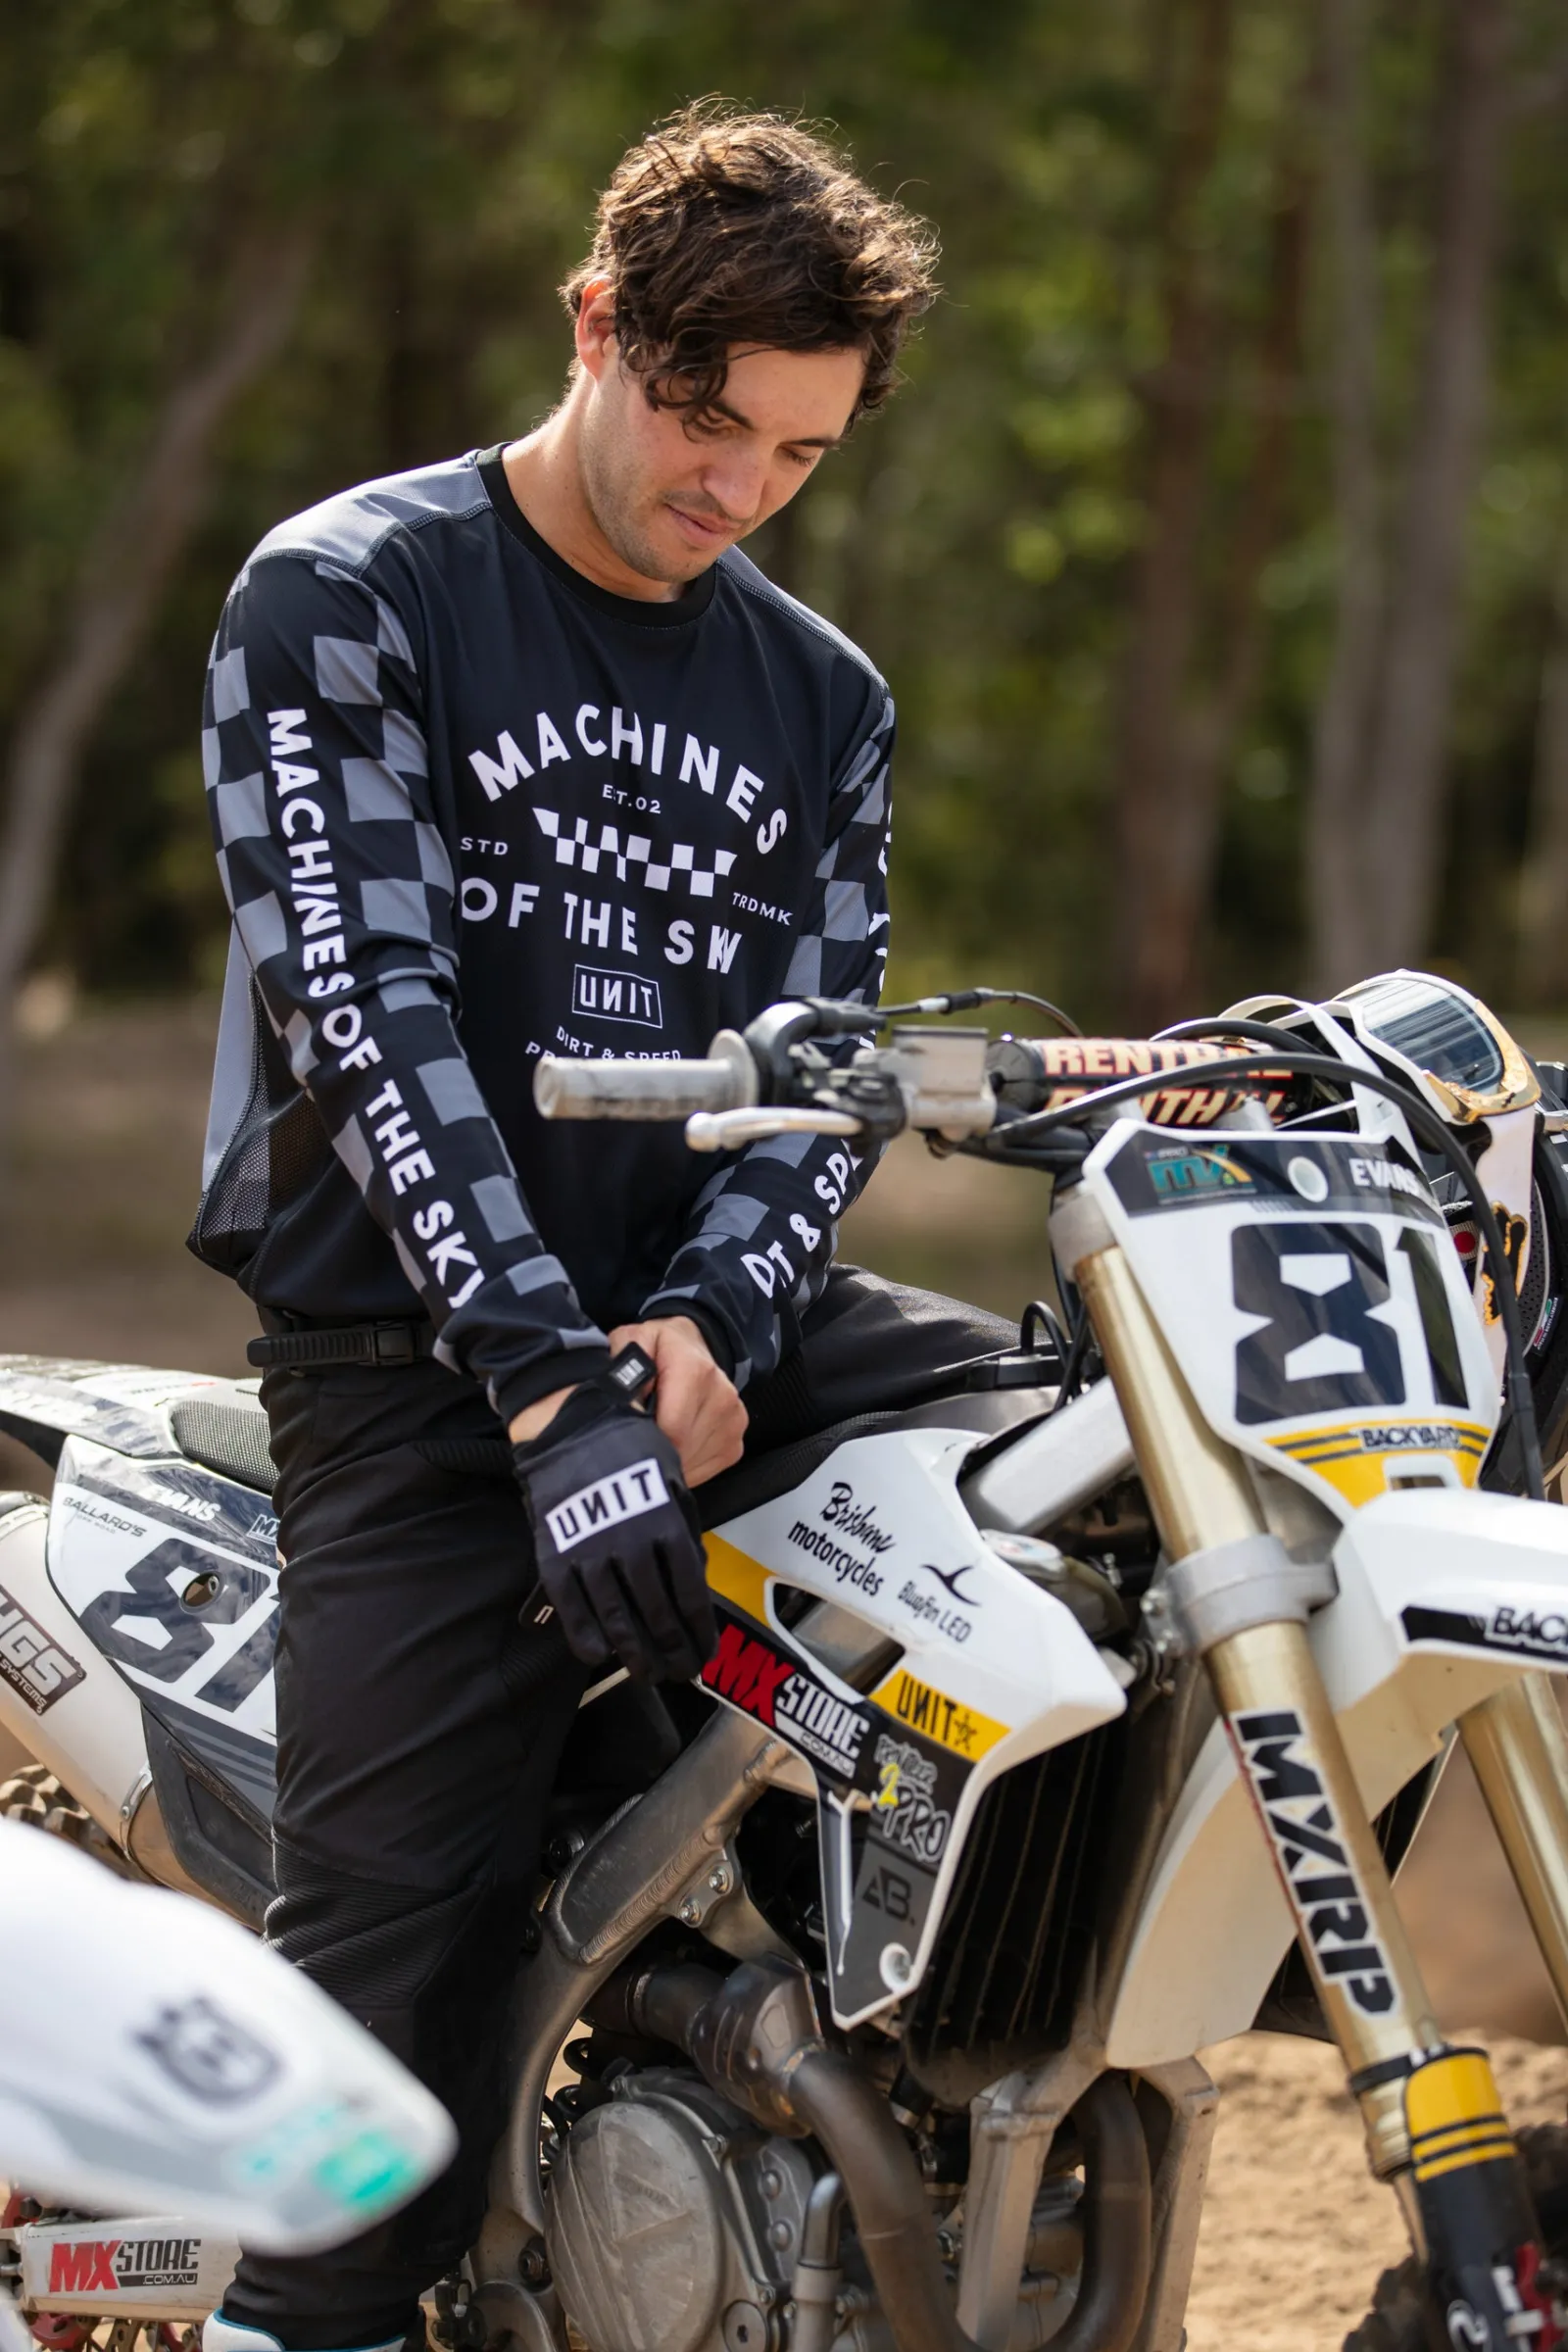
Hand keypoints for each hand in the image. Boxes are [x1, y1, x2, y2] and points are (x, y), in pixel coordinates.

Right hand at [511, 1392, 715, 1682]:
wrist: (573, 1429)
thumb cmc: (631, 1453)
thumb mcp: (672, 1482)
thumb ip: (685, 1531)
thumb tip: (696, 1578)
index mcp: (666, 1524)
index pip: (689, 1593)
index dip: (699, 1631)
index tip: (705, 1653)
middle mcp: (632, 1544)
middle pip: (658, 1615)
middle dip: (673, 1651)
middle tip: (681, 1673)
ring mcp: (590, 1553)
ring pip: (617, 1619)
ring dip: (635, 1655)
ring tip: (648, 1675)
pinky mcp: (556, 1558)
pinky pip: (573, 1609)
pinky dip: (587, 1638)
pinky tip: (601, 1656)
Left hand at [608, 1315, 746, 1486]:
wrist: (695, 1347)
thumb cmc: (657, 1349)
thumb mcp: (631, 1341)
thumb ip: (621, 1369)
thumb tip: (629, 1409)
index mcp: (696, 1371)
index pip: (670, 1429)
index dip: (641, 1436)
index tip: (629, 1427)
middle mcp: (722, 1397)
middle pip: (678, 1449)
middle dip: (652, 1446)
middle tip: (640, 1428)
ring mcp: (733, 1423)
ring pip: (687, 1463)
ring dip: (666, 1456)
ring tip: (657, 1430)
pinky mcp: (735, 1445)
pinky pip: (700, 1471)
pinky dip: (680, 1463)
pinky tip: (672, 1441)